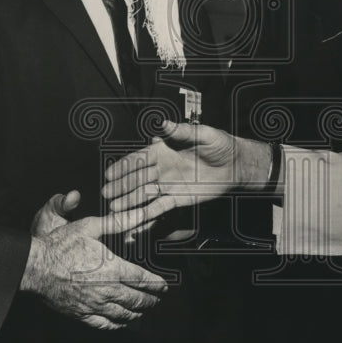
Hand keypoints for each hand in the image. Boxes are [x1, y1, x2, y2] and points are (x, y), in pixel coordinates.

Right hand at [21, 198, 166, 329]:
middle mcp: (106, 290)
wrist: (34, 266)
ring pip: (123, 314)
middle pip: (136, 300)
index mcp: (112, 268)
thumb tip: (140, 214)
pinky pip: (104, 324)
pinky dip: (117, 324)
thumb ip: (118, 222)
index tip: (164, 285)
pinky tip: (121, 321)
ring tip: (144, 309)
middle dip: (150, 300)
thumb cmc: (61, 245)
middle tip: (158, 298)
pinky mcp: (81, 314)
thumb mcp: (91, 226)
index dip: (156, 283)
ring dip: (137, 312)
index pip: (142, 279)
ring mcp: (94, 305)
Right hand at [101, 120, 271, 215]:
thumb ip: (182, 131)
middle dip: (121, 186)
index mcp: (164, 150)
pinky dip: (146, 214)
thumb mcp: (204, 134)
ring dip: (129, 201)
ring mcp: (168, 184)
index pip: (139, 158)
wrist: (235, 165)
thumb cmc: (220, 145)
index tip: (109, 173)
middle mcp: (162, 168)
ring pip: (144, 194)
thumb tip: (163, 122)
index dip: (124, 166)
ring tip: (114, 209)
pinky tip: (134, 220)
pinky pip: (159, 207)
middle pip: (137, 178)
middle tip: (106, 193)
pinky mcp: (177, 199)